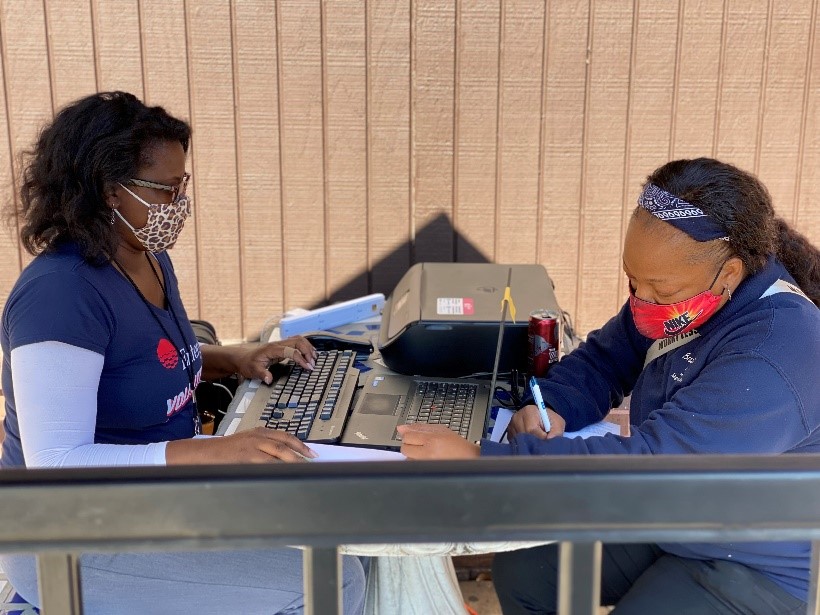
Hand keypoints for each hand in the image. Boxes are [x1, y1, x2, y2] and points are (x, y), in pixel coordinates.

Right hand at [193, 428, 317, 462]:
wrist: (202, 453)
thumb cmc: (223, 451)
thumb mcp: (245, 443)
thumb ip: (263, 448)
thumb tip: (283, 459)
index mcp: (259, 432)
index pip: (285, 437)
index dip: (301, 445)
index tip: (312, 454)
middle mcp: (257, 437)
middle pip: (285, 446)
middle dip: (300, 456)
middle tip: (311, 464)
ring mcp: (251, 447)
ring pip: (278, 454)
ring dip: (293, 463)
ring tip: (303, 471)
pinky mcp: (244, 457)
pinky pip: (265, 464)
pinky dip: (277, 469)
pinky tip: (284, 475)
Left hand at [236, 337, 317, 383]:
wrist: (242, 358)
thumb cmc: (248, 363)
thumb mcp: (252, 370)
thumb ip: (262, 374)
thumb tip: (269, 379)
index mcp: (272, 349)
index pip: (291, 350)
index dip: (301, 358)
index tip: (308, 367)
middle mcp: (278, 344)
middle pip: (298, 341)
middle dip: (308, 351)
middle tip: (313, 363)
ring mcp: (281, 344)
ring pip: (299, 339)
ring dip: (308, 347)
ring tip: (314, 358)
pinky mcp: (282, 347)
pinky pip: (297, 343)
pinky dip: (305, 347)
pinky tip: (309, 354)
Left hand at [397, 424, 479, 459]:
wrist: (469, 459)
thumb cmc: (457, 444)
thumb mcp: (440, 430)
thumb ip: (419, 428)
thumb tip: (401, 428)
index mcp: (432, 439)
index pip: (407, 436)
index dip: (409, 436)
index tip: (414, 436)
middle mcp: (429, 453)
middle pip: (405, 448)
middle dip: (410, 446)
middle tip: (421, 445)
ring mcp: (428, 464)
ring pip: (407, 459)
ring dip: (413, 456)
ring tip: (426, 454)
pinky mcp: (427, 471)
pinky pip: (414, 467)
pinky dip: (417, 463)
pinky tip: (427, 461)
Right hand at [507, 404, 565, 439]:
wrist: (540, 416)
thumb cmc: (548, 419)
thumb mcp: (557, 423)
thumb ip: (556, 431)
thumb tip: (550, 440)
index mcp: (529, 411)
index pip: (532, 429)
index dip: (541, 437)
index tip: (547, 439)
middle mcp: (517, 418)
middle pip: (524, 436)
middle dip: (535, 442)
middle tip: (543, 443)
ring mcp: (511, 426)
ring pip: (519, 441)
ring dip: (529, 444)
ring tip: (537, 441)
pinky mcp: (509, 433)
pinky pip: (515, 442)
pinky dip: (523, 444)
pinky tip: (530, 442)